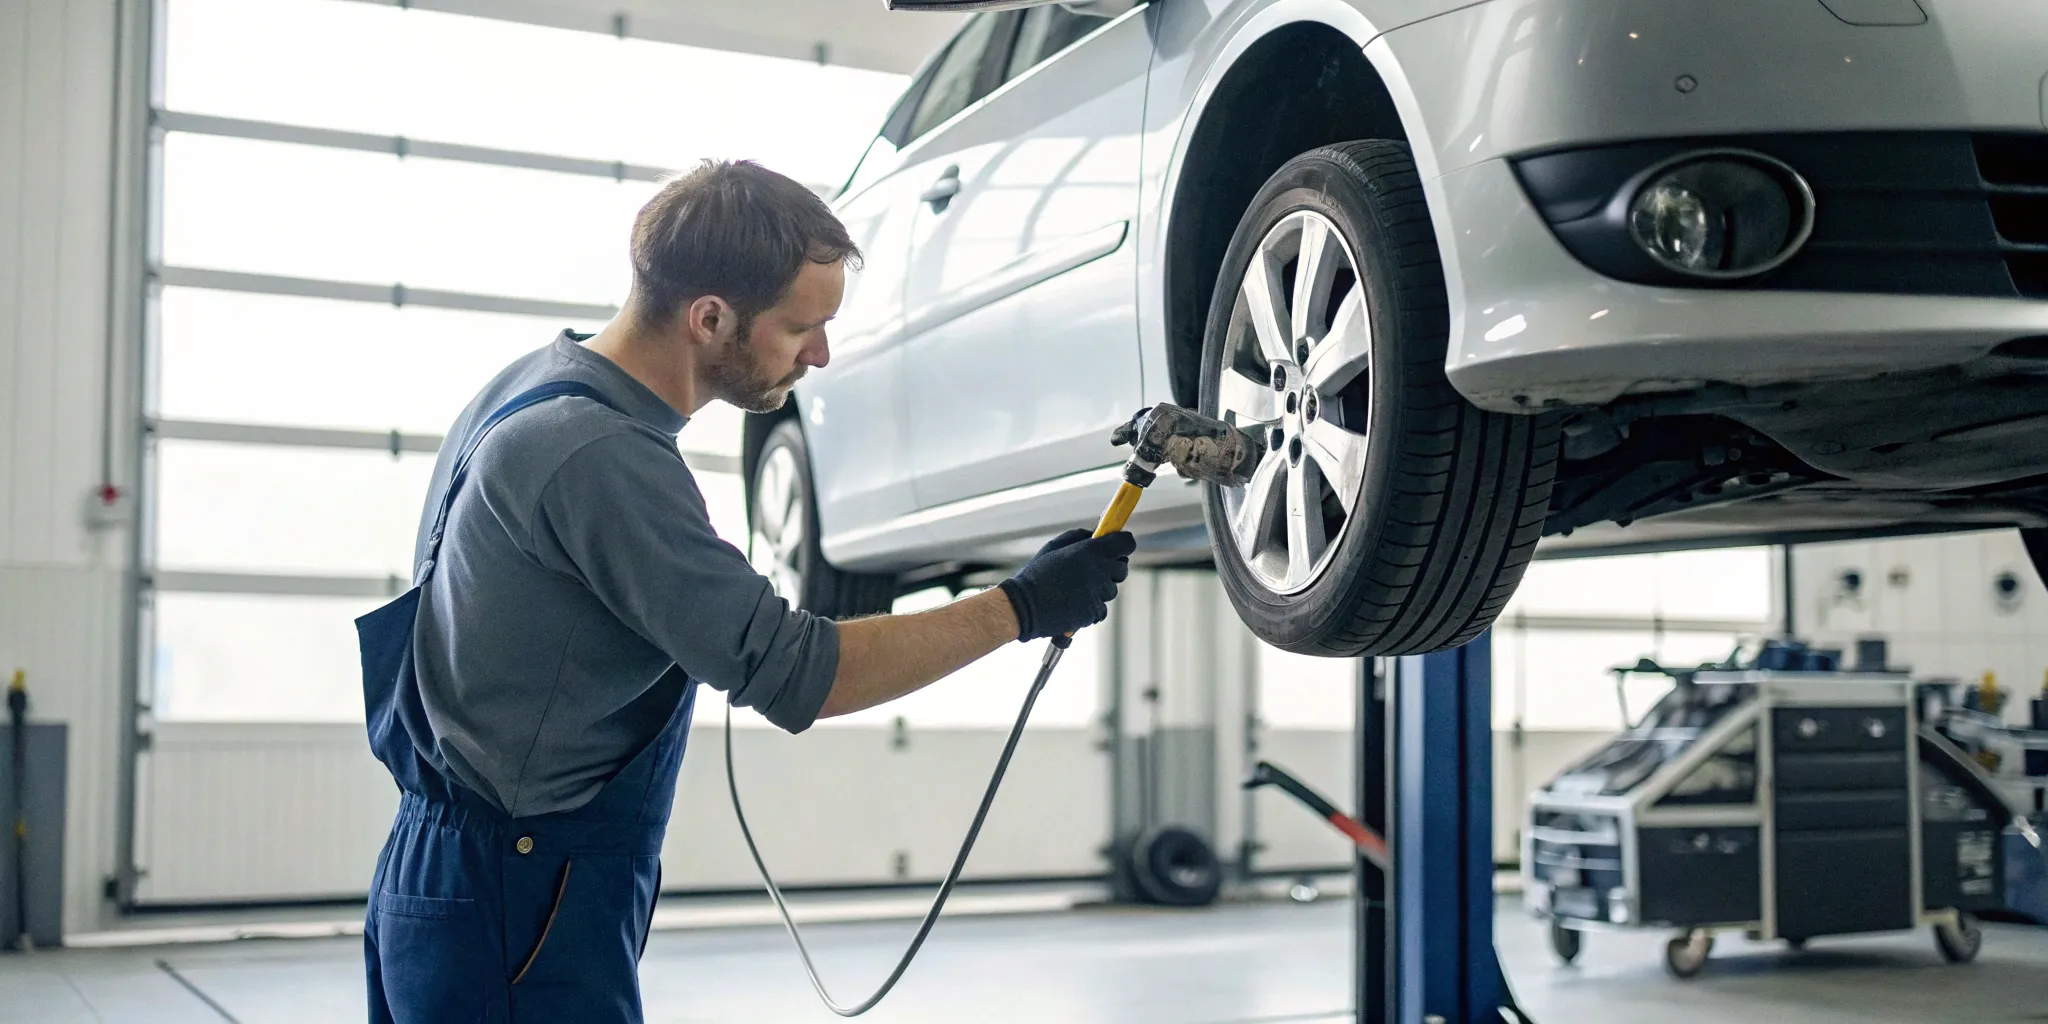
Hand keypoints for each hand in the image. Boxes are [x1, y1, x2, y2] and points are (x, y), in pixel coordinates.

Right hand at [997, 528, 1136, 642]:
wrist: (1023, 607)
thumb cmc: (1036, 575)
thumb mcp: (1054, 547)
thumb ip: (1079, 537)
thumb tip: (1096, 534)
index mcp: (1090, 551)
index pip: (1125, 544)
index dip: (1123, 544)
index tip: (1118, 546)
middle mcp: (1098, 571)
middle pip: (1122, 569)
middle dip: (1112, 569)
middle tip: (1093, 571)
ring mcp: (1097, 593)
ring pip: (1111, 591)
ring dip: (1099, 590)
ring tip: (1075, 590)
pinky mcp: (1093, 613)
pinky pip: (1101, 609)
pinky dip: (1091, 608)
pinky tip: (1073, 604)